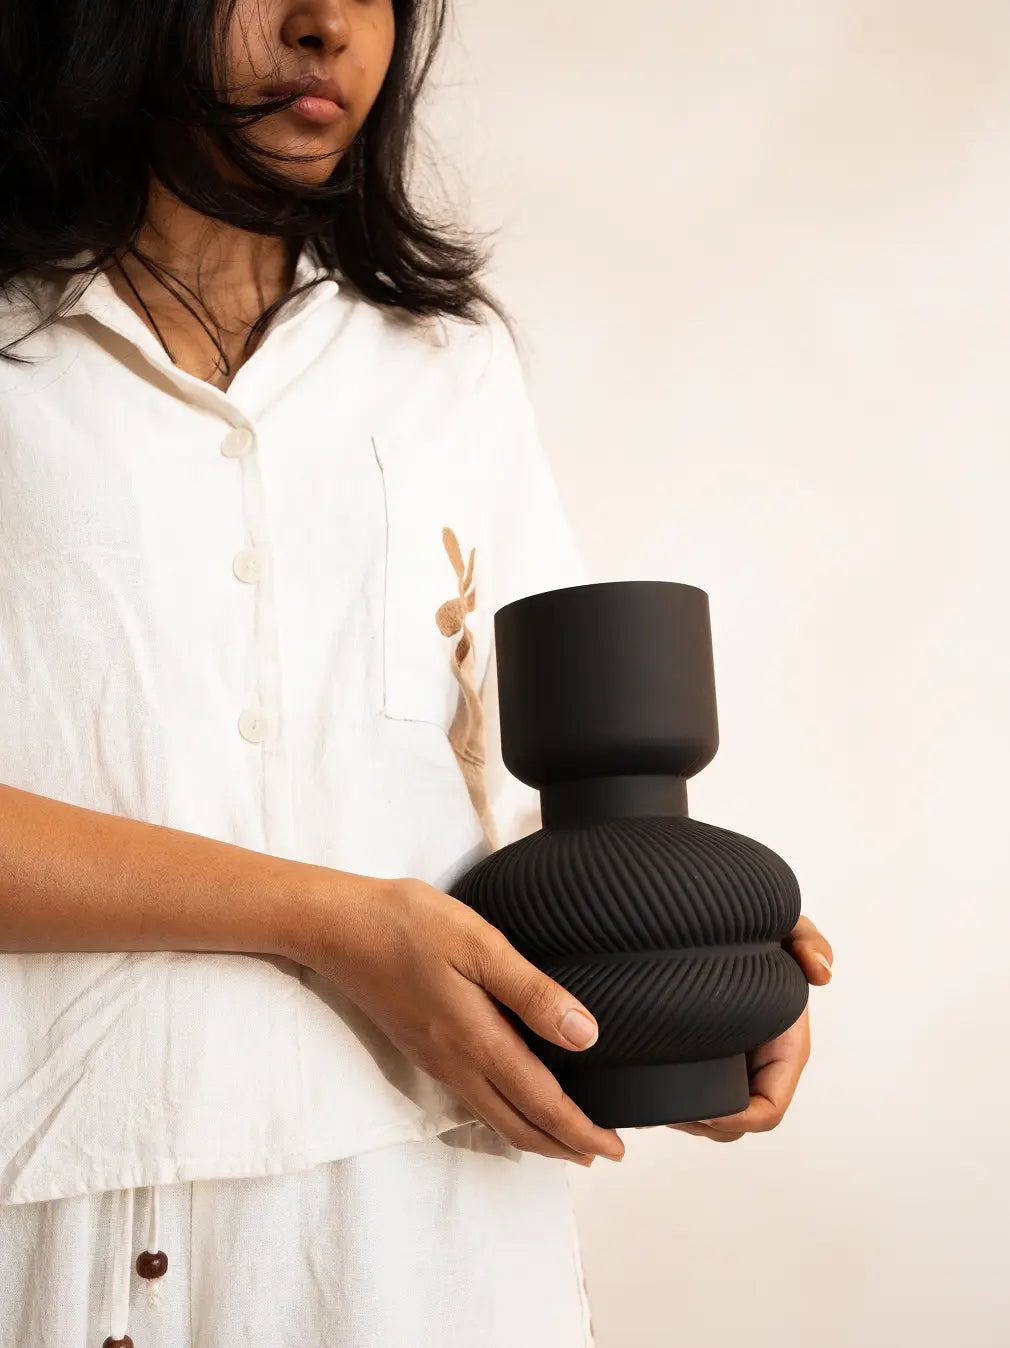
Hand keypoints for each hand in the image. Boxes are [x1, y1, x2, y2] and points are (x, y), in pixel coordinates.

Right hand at [298, 874, 626, 1166]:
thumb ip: (533, 993)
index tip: (616, 1149)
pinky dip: (504, 1114)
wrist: (339, 927)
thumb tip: (586, 1035)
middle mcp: (456, 1062)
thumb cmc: (410, 926)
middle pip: (518, 1124)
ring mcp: (435, 1060)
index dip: (582, 1130)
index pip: (542, 1103)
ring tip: (565, 1137)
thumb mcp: (481, 946)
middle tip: (601, 1153)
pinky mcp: (420, 1048)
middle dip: (563, 1144)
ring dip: (534, 1134)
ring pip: (493, 1117)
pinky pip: (471, 1100)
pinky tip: (511, 1100)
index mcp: (478, 1040)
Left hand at [663, 914, 833, 1142]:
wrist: (725, 928)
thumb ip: (808, 940)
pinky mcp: (708, 1060)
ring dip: (688, 1121)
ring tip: (653, 1106)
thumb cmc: (759, 933)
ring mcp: (734, 1066)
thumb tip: (822, 974)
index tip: (701, 1107)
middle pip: (738, 1124)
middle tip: (665, 1111)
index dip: (735, 1118)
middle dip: (705, 1125)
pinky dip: (675, 1106)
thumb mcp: (786, 929)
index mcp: (785, 1050)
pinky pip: (697, 1098)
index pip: (768, 1110)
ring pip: (716, 1119)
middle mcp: (761, 1066)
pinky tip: (646, 1096)